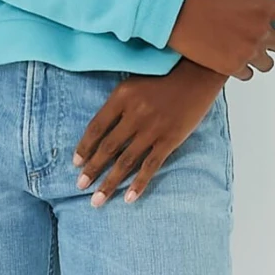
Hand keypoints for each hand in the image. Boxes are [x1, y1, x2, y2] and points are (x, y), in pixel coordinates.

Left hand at [72, 62, 226, 205]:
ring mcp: (153, 129)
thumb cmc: (163, 77)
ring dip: (109, 183)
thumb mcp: (133, 83)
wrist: (198, 74)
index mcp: (121, 97)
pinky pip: (151, 166)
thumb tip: (100, 132)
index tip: (76, 163)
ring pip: (126, 161)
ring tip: (97, 200)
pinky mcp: (170, 140)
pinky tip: (128, 198)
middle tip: (79, 186)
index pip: (96, 127)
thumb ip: (117, 104)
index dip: (84, 147)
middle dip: (92, 169)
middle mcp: (135, 114)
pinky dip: (138, 184)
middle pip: (108, 148)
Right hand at [166, 0, 274, 78]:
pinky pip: (249, 74)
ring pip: (268, 63)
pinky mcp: (230, 66)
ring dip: (261, 56)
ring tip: (248, 48)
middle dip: (274, 39)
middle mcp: (260, 31)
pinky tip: (234, 57)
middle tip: (260, 33)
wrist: (171, 12)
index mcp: (264, 7)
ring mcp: (246, 51)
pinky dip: (244, 68)